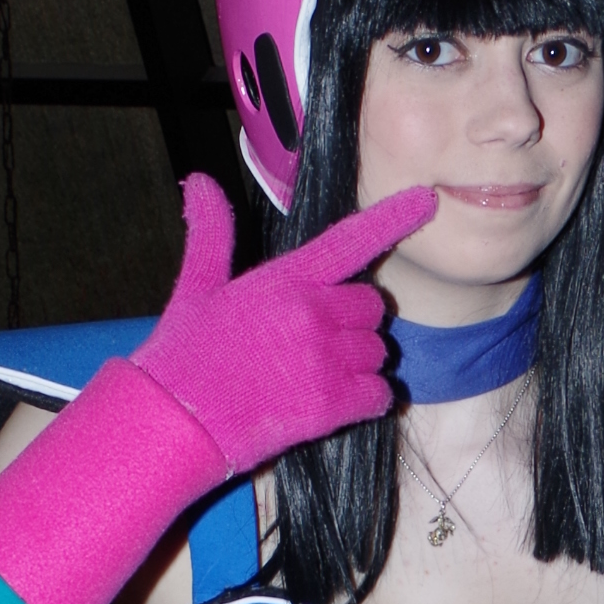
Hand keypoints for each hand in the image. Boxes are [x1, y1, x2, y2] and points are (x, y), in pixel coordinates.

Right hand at [0, 175, 436, 603]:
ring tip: (317, 375)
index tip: (427, 200)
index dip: (394, 217)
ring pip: (378, 352)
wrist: (175, 421)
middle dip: (354, 322)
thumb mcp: (196, 287)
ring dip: (360, 362)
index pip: (352, 239)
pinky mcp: (331, 405)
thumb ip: (210, 234)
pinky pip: (380, 395)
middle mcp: (313, 312)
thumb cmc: (182, 355)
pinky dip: (368, 400)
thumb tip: (198, 182)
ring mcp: (325, 359)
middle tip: (318, 342)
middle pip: (371, 306)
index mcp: (286, 279)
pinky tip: (336, 404)